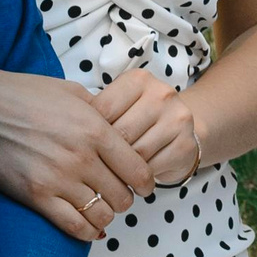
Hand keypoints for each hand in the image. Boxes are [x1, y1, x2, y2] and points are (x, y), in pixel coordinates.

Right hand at [0, 60, 155, 239]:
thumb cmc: (23, 94)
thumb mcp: (70, 92)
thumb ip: (99, 111)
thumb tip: (117, 124)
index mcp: (95, 129)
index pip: (138, 169)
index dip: (146, 182)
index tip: (144, 186)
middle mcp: (81, 157)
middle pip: (122, 196)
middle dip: (125, 198)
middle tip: (118, 195)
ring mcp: (58, 179)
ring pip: (102, 214)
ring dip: (106, 215)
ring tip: (101, 208)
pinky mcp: (35, 196)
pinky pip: (73, 226)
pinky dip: (86, 231)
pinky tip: (89, 227)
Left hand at [92, 69, 202, 188]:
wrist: (182, 130)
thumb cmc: (139, 118)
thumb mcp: (119, 106)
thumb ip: (98, 113)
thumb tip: (70, 133)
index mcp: (139, 79)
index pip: (103, 109)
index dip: (90, 131)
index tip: (86, 142)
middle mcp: (162, 94)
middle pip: (120, 133)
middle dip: (106, 152)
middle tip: (99, 161)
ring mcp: (177, 119)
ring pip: (136, 154)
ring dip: (122, 167)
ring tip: (116, 168)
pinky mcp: (186, 145)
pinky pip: (152, 169)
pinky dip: (139, 176)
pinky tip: (135, 173)